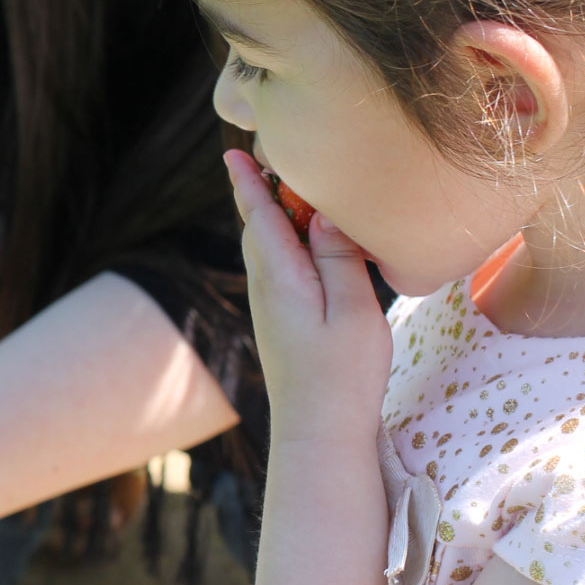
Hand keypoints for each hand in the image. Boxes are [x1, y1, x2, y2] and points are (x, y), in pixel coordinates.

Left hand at [225, 150, 390, 444]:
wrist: (317, 431)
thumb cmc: (342, 374)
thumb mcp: (353, 311)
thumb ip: (339, 259)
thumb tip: (325, 213)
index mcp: (281, 277)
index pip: (261, 216)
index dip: (248, 183)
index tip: (232, 152)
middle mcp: (266, 288)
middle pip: (259, 228)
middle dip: (260, 192)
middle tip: (266, 157)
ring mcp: (270, 307)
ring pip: (267, 249)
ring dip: (274, 218)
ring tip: (289, 190)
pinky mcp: (280, 322)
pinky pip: (278, 268)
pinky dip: (287, 244)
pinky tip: (307, 244)